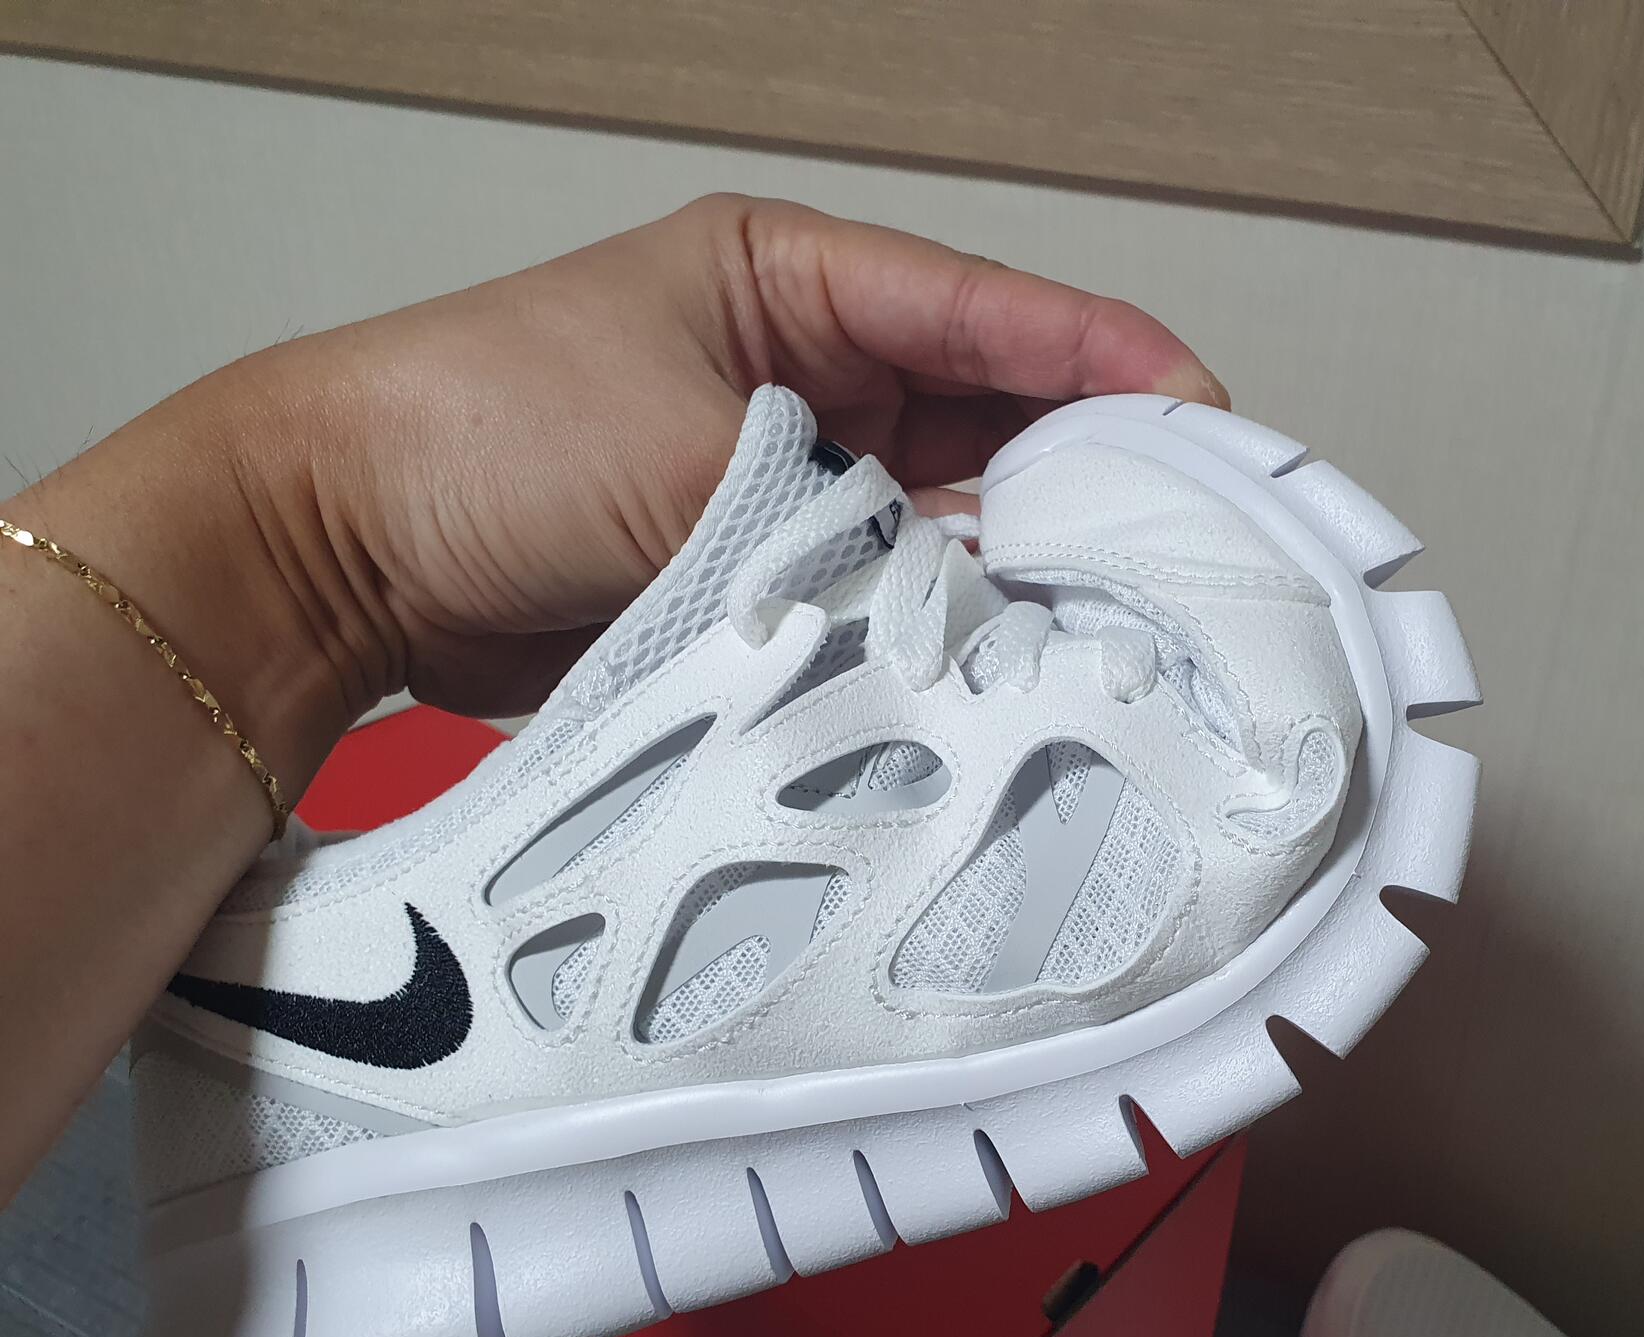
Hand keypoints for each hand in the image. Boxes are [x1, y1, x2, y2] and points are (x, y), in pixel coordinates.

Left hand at [253, 194, 1226, 724]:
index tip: (1207, 420)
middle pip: (993, 417)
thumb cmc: (486, 433)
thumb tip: (988, 593)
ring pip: (948, 516)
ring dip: (1017, 564)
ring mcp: (793, 475)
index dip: (1108, 361)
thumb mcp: (695, 455)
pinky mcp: (765, 570)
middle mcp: (813, 373)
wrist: (347, 548)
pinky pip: (885, 590)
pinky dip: (942, 623)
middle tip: (1181, 547)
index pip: (992, 311)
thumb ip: (854, 522)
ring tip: (1111, 617)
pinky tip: (1005, 661)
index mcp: (798, 280)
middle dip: (1086, 476)